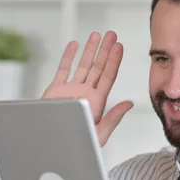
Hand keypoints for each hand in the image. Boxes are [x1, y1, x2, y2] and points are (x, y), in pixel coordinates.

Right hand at [41, 31, 132, 146]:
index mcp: (96, 101)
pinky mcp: (56, 90)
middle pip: (98, 67)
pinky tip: (75, 45)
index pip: (108, 76)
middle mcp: (85, 93)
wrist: (51, 144)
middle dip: (105, 50)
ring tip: (96, 35)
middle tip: (111, 35)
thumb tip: (129, 104)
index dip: (114, 60)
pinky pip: (63, 69)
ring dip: (89, 50)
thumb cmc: (77, 144)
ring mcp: (71, 90)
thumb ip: (113, 117)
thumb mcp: (99, 133)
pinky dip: (68, 56)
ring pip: (82, 65)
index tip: (119, 46)